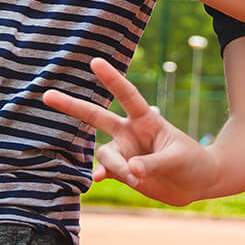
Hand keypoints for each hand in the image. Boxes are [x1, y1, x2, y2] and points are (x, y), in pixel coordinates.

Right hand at [42, 57, 216, 205]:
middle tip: (47, 95)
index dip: (111, 79)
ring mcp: (126, 152)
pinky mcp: (124, 172)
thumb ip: (153, 164)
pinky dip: (101, 176)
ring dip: (117, 167)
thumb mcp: (178, 159)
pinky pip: (105, 172)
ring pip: (105, 155)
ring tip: (138, 178)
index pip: (127, 95)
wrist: (198, 182)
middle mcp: (131, 133)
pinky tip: (96, 181)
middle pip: (96, 117)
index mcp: (147, 120)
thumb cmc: (193, 162)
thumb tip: (131, 171)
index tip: (95, 62)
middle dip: (72, 106)